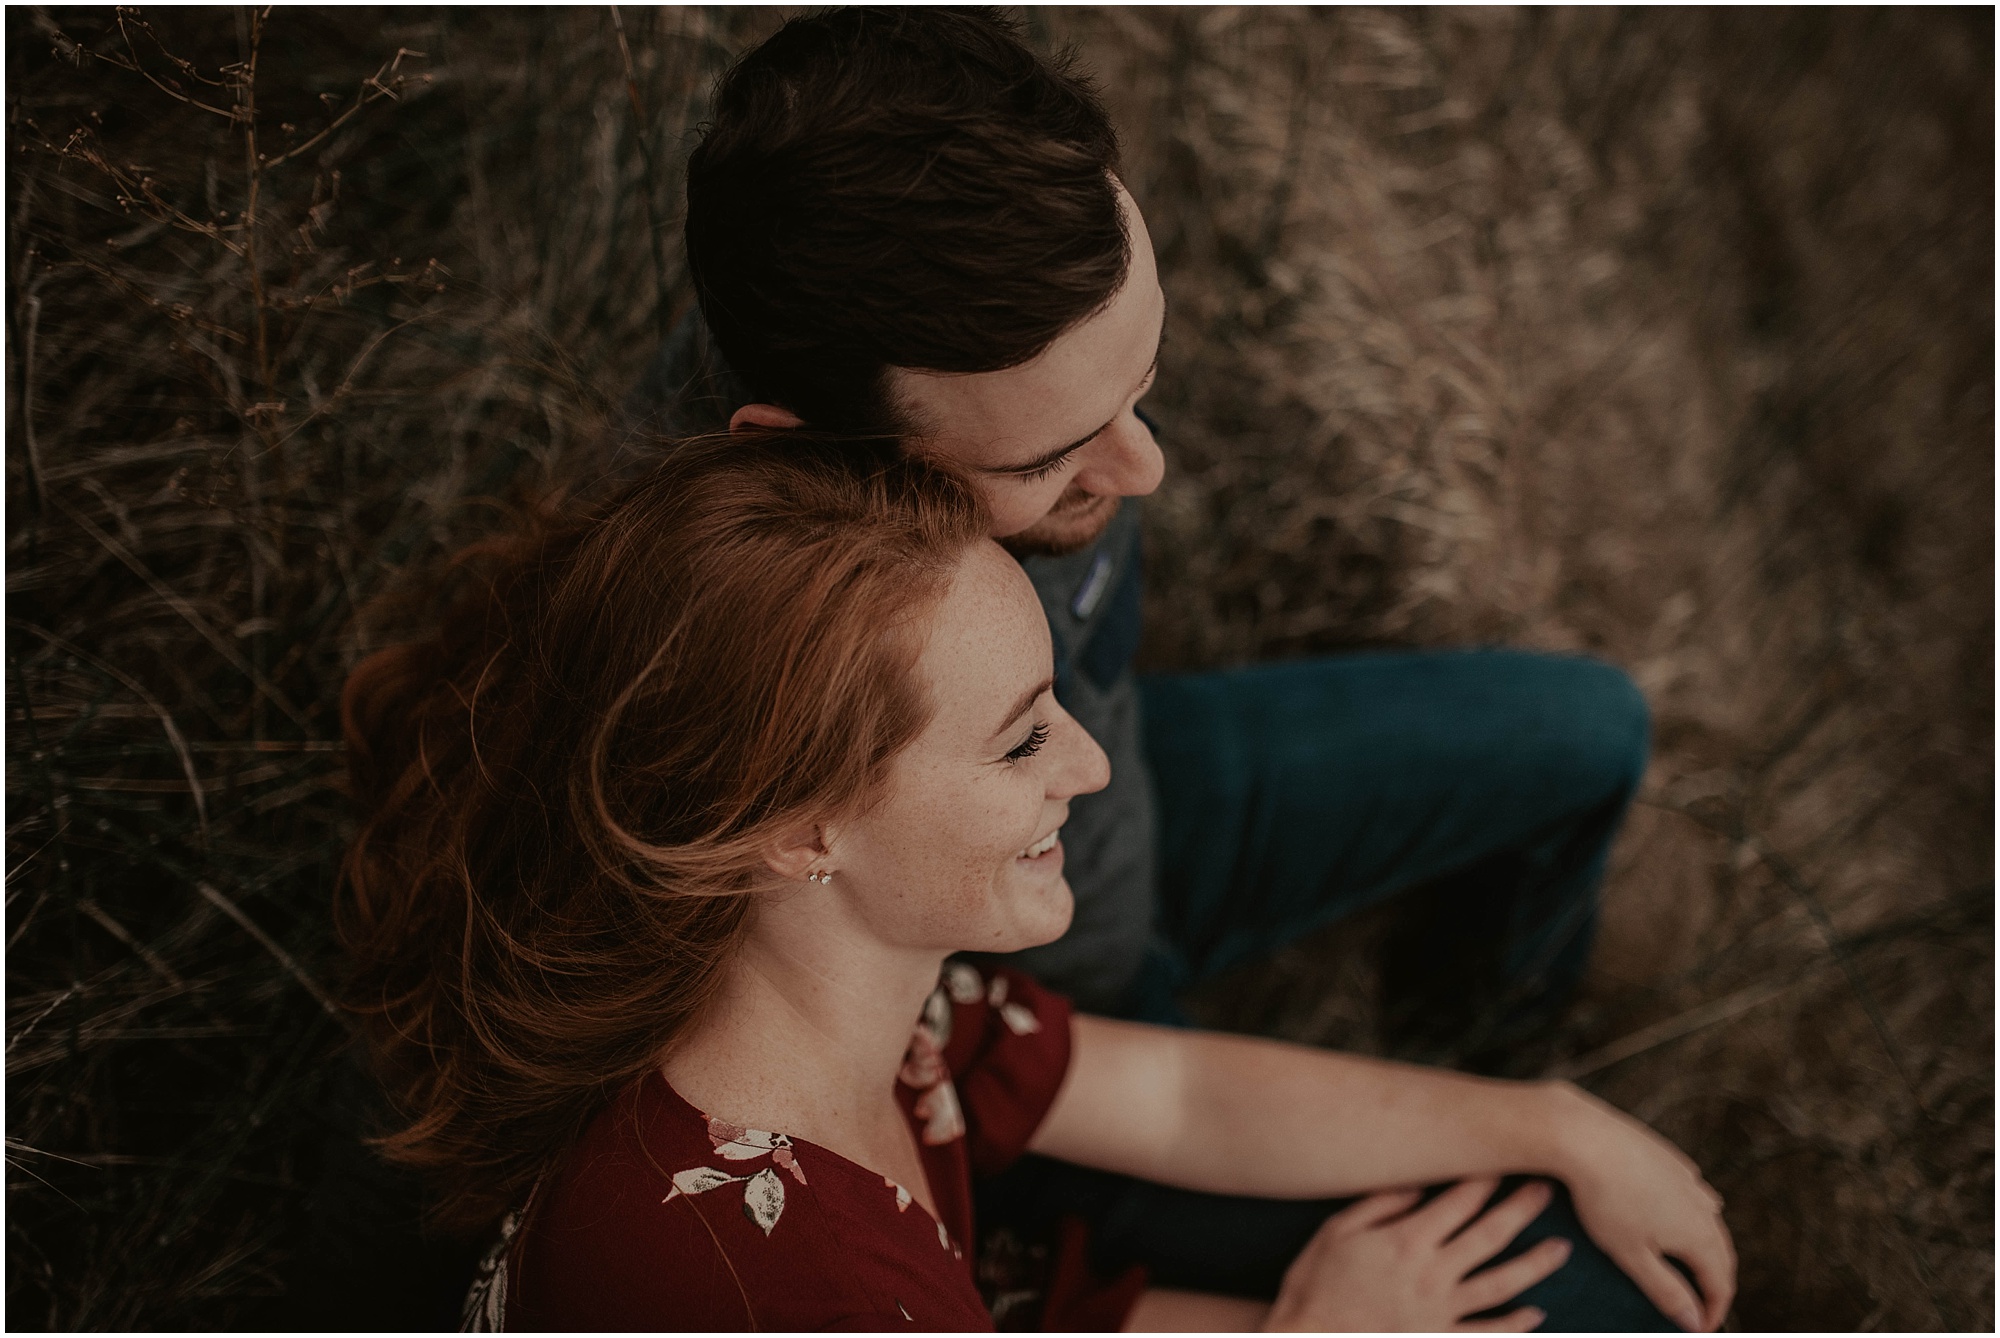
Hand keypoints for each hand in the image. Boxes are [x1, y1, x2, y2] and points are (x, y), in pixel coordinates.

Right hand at [1263, 1178, 1570, 1331]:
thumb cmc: (1314, 1285)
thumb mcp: (1335, 1232)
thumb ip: (1379, 1206)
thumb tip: (1418, 1186)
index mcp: (1407, 1241)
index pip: (1457, 1202)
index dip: (1483, 1179)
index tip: (1504, 1159)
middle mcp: (1432, 1274)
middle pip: (1488, 1236)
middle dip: (1520, 1209)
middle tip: (1547, 1189)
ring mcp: (1440, 1311)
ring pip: (1500, 1284)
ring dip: (1534, 1264)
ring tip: (1560, 1248)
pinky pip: (1485, 1332)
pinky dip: (1514, 1325)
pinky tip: (1536, 1315)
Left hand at [1547, 1083, 1735, 1330]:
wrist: (1585, 1136)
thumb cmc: (1603, 1199)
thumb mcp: (1632, 1255)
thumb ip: (1666, 1290)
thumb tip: (1694, 1322)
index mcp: (1699, 1234)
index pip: (1721, 1283)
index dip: (1715, 1310)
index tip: (1700, 1328)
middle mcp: (1703, 1204)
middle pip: (1722, 1252)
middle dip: (1716, 1281)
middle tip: (1702, 1303)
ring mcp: (1689, 1178)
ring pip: (1710, 1220)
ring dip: (1708, 1246)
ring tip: (1694, 1263)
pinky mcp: (1671, 1159)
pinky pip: (1693, 1192)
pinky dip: (1693, 1213)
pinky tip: (1681, 1213)